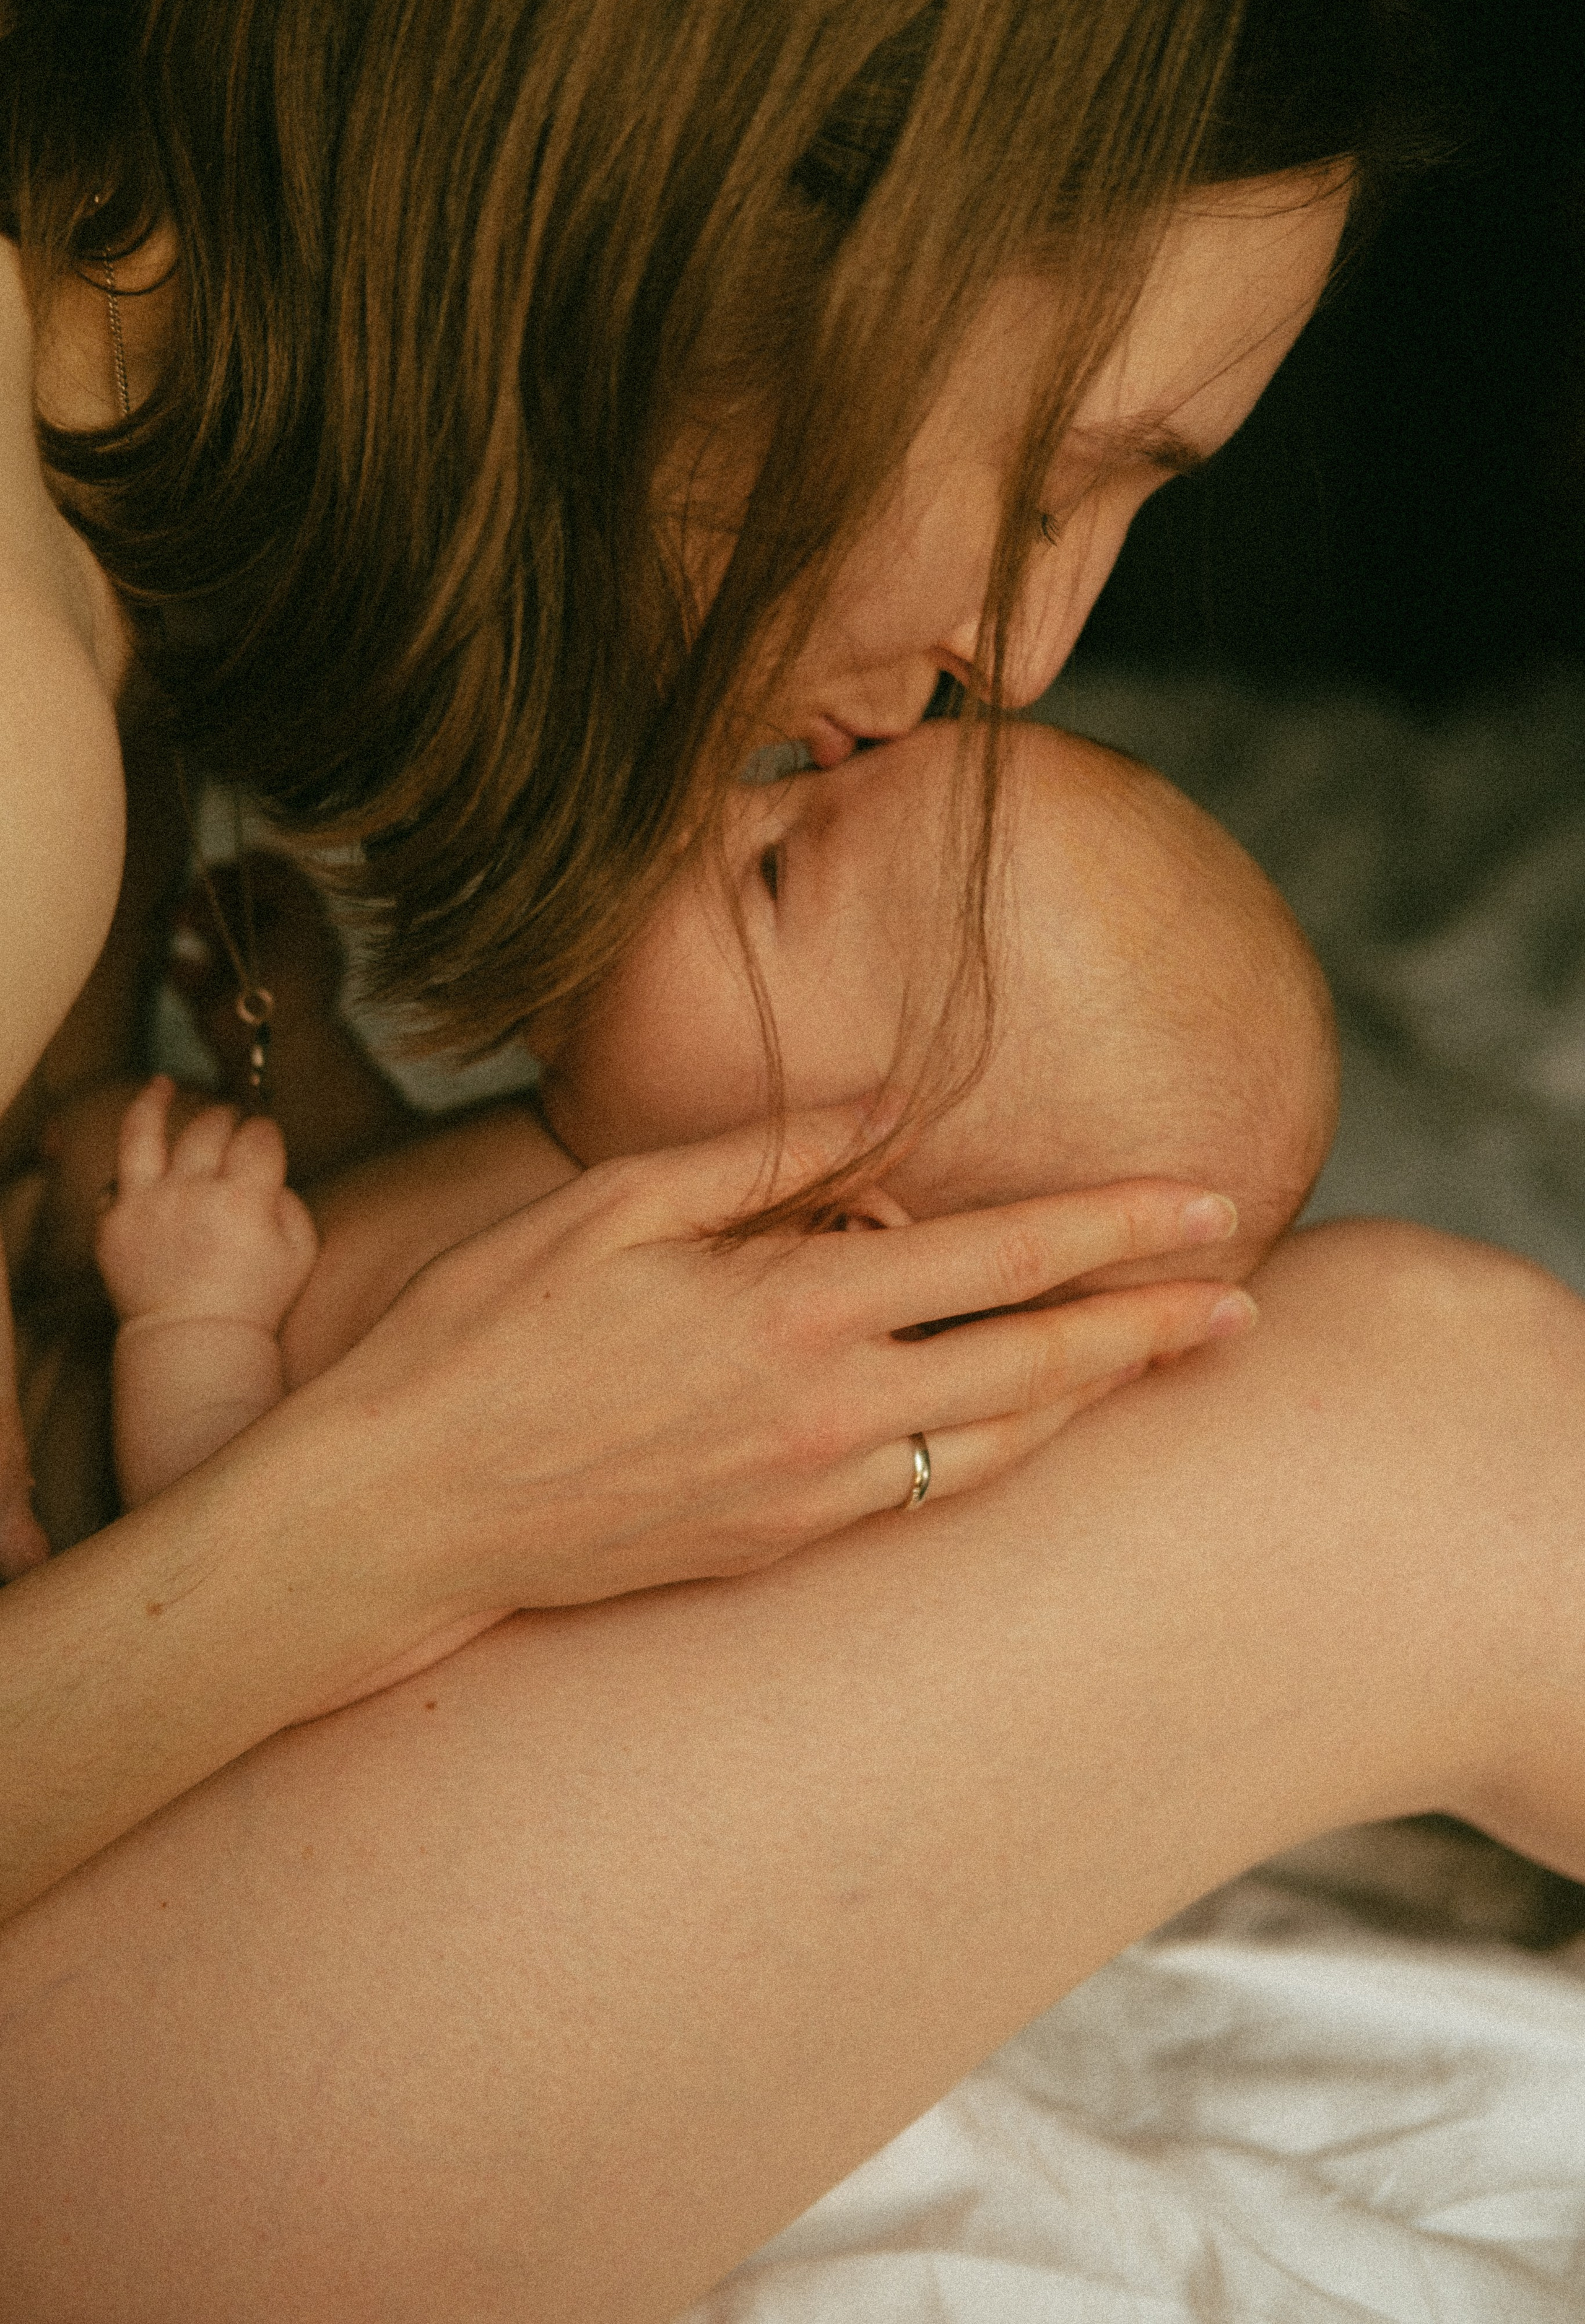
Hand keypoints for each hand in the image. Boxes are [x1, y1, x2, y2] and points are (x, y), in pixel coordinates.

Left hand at [95, 1076, 318, 1333]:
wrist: (194, 1341)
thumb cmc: (255, 1298)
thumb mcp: (301, 1249)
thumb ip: (290, 1200)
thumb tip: (267, 1169)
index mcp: (244, 1199)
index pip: (259, 1134)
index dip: (266, 1132)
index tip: (265, 1139)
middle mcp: (191, 1192)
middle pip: (209, 1125)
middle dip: (226, 1118)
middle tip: (231, 1125)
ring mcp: (145, 1205)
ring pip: (144, 1130)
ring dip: (155, 1101)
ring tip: (162, 1085)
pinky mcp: (111, 1223)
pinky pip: (116, 1180)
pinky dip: (132, 1173)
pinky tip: (145, 1166)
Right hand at [254, 1107, 1254, 1638]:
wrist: (405, 1512)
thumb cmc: (487, 1337)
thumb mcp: (612, 1204)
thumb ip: (768, 1151)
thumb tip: (893, 1107)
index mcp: (790, 1307)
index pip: (999, 1256)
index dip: (1115, 1227)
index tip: (1209, 1204)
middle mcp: (825, 1411)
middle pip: (1036, 1365)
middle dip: (1152, 1327)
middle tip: (1247, 1300)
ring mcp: (810, 1495)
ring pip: (1000, 1445)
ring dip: (1097, 1401)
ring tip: (1169, 1362)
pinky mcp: (780, 1550)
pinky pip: (928, 1497)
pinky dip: (1002, 1454)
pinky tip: (1034, 1428)